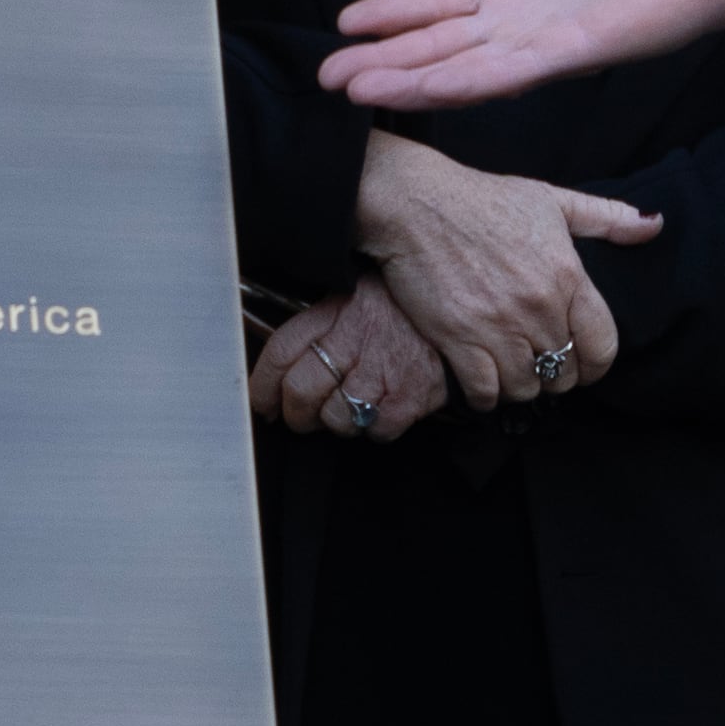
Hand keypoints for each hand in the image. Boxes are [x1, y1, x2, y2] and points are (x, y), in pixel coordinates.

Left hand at [251, 281, 450, 440]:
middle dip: (295, 414)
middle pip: (301, 391)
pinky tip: (382, 409)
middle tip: (299, 417)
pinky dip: (376, 428)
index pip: (282, 351)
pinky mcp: (413, 394)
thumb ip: (323, 323)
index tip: (261, 403)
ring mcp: (385, 367)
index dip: (262, 386)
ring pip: (336, 417)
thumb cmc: (405, 309)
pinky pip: (377, 430)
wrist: (463, 312)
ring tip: (349, 407)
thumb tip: (284, 366)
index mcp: (337, 308)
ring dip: (337, 421)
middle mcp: (357, 337)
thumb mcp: (358, 295)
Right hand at [320, 0, 724, 109]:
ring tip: (353, 91)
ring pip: (458, 67)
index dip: (394, 14)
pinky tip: (418, 91)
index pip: (441, 2)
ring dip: (406, 80)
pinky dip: (458, 83)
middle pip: (438, 44)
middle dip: (383, 60)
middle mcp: (520, 17)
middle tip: (327, 77)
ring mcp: (541, 40)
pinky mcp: (569, 54)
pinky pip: (502, 73)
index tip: (346, 23)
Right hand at [355, 133, 656, 407]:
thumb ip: (606, 218)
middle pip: (564, 374)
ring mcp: (498, 327)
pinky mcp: (458, 340)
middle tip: (539, 364)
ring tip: (511, 370)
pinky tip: (482, 379)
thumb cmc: (484, 199)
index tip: (582, 364)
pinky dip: (486, 394)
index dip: (596, 365)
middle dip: (555, 375)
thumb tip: (654, 226)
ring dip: (521, 385)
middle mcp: (538, 307)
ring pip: (527, 388)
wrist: (416, 204)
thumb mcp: (551, 199)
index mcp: (567, 276)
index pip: (603, 347)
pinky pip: (485, 392)